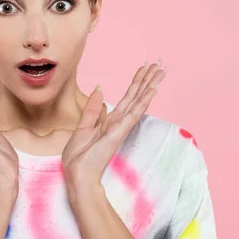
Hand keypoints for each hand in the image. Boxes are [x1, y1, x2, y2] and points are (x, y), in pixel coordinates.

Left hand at [62, 61, 166, 191]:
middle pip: (137, 95)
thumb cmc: (79, 156)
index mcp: (111, 120)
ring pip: (139, 100)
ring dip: (150, 84)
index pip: (128, 97)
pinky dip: (144, 100)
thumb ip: (92, 108)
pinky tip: (153, 89)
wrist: (78, 174)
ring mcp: (121, 126)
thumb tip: (100, 88)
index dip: (136, 82)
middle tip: (160, 64)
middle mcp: (119, 121)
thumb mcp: (83, 126)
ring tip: (161, 70)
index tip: (145, 67)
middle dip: (148, 79)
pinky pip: (134, 112)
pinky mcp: (119, 131)